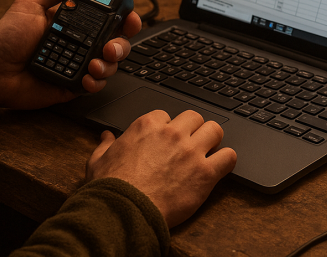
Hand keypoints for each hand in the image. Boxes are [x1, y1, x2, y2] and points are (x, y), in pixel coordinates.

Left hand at [0, 0, 141, 108]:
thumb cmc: (6, 37)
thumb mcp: (29, 3)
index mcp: (75, 23)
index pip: (109, 18)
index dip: (125, 17)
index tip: (130, 17)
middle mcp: (81, 43)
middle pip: (117, 41)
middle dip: (122, 43)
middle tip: (110, 46)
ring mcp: (79, 64)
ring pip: (111, 64)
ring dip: (110, 63)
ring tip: (94, 63)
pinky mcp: (73, 85)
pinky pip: (96, 85)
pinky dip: (97, 81)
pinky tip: (87, 78)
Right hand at [86, 110, 236, 227]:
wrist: (124, 211)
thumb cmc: (111, 188)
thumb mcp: (98, 161)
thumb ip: (105, 145)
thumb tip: (105, 136)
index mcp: (147, 126)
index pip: (167, 115)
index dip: (168, 128)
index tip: (167, 140)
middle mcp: (172, 134)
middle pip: (195, 117)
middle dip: (193, 129)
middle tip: (191, 144)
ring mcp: (190, 152)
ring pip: (215, 130)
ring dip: (212, 140)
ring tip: (208, 152)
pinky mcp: (205, 173)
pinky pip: (228, 156)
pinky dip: (226, 160)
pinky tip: (219, 167)